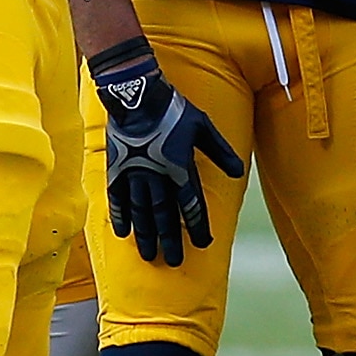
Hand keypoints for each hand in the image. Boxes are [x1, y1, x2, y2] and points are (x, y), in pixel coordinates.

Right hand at [90, 40, 243, 264]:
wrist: (137, 94)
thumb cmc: (174, 109)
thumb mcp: (203, 127)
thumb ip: (220, 151)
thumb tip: (239, 173)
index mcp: (180, 167)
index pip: (191, 204)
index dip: (198, 225)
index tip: (204, 242)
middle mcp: (157, 176)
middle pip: (164, 215)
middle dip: (171, 240)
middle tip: (174, 261)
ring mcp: (135, 174)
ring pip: (141, 211)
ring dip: (146, 235)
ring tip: (149, 255)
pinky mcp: (117, 168)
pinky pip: (118, 197)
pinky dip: (121, 215)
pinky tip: (123, 233)